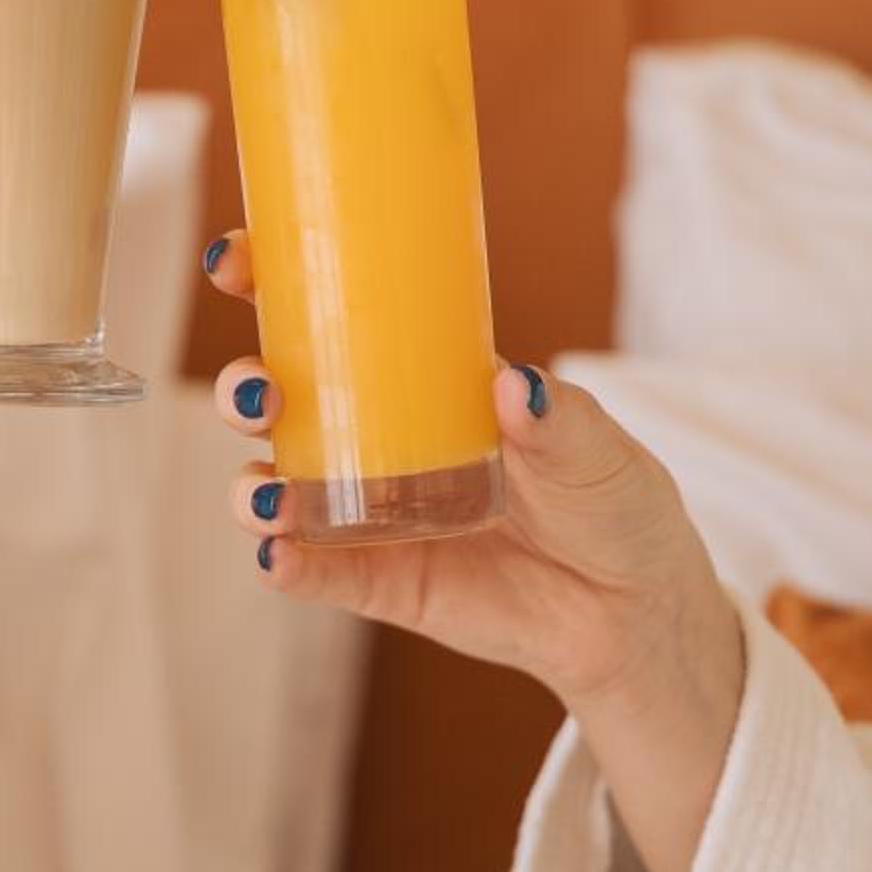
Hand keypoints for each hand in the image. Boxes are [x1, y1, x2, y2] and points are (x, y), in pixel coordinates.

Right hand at [204, 229, 744, 871]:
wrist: (632, 609)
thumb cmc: (612, 501)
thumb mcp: (595, 446)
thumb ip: (555, 419)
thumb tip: (511, 385)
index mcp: (417, 381)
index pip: (327, 318)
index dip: (270, 283)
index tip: (239, 261)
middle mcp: (375, 442)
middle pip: (277, 401)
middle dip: (244, 388)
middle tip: (260, 392)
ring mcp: (368, 514)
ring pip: (275, 487)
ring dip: (250, 487)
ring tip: (266, 497)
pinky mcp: (377, 582)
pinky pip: (313, 573)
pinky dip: (284, 563)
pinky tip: (279, 556)